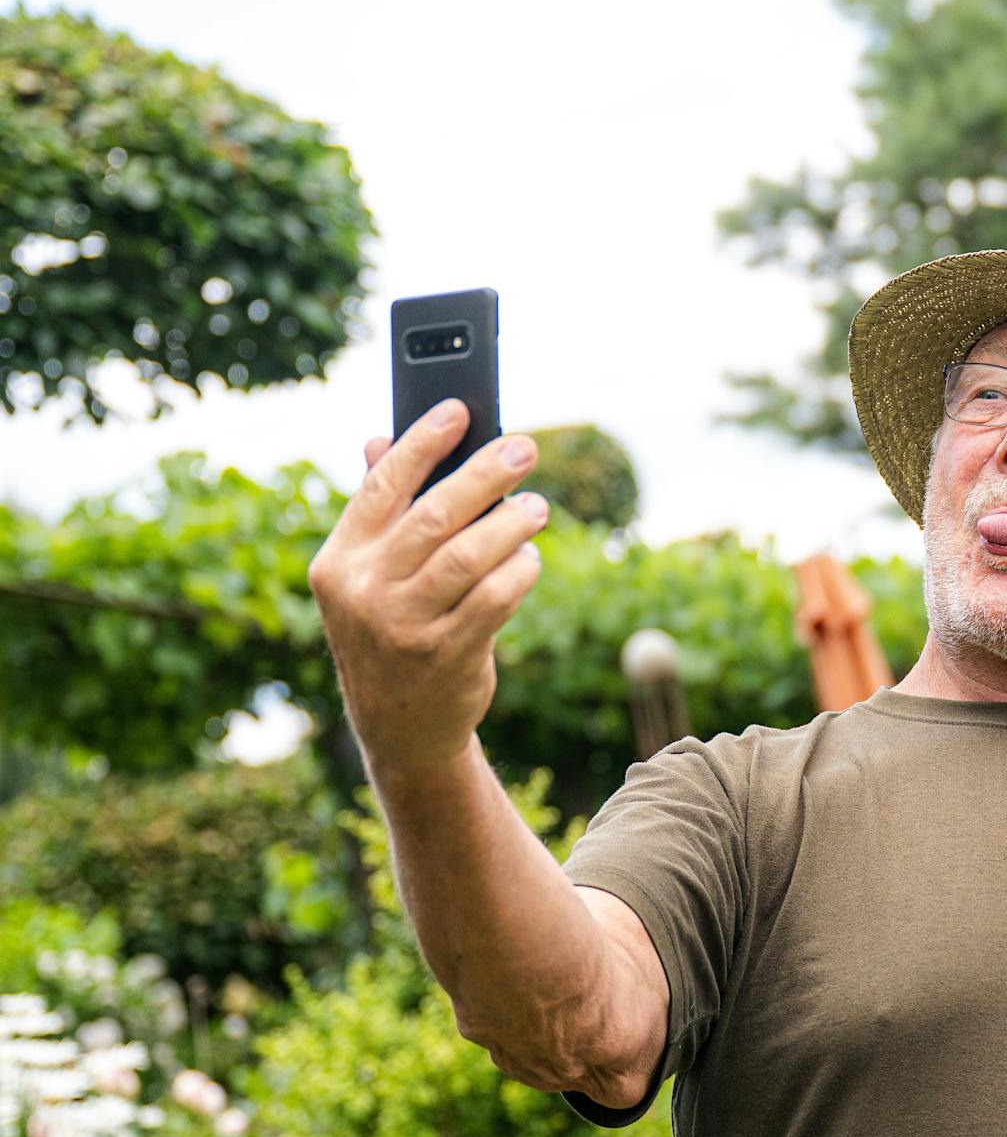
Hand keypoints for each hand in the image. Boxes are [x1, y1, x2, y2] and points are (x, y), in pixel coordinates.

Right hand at [307, 400, 547, 776]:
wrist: (399, 726)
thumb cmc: (391, 631)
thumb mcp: (369, 578)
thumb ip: (379, 513)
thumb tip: (379, 441)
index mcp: (339, 561)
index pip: (382, 486)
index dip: (422, 443)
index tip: (458, 410)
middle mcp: (364, 591)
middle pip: (434, 515)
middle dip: (485, 475)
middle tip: (524, 449)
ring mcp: (403, 626)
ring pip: (469, 556)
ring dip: (512, 523)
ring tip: (537, 506)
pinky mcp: (446, 654)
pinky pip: (495, 598)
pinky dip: (519, 570)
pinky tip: (529, 557)